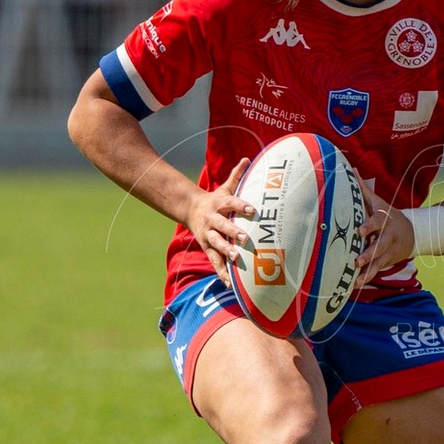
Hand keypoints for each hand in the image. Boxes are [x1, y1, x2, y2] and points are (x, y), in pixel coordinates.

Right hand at [187, 158, 252, 285]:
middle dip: (233, 232)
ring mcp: (208, 236)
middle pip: (222, 226)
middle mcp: (212, 220)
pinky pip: (214, 262)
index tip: (253, 210)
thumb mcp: (224, 188)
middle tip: (244, 239)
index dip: (241, 206)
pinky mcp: (207, 248)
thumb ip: (236, 176)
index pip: (231, 203)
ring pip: (216, 245)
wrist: (190, 210)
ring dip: (225, 252)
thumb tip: (246, 158)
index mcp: (219, 204)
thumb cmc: (214, 200)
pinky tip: (231, 284)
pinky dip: (222, 273)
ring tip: (235, 259)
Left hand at [353, 177, 412, 286]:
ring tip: (356, 278)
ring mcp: (389, 250)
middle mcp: (388, 236)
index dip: (369, 226)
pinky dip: (368, 277)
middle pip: (379, 245)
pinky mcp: (388, 260)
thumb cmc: (389, 214)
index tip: (359, 232)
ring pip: (379, 261)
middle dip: (369, 253)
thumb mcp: (379, 202)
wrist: (414, 231)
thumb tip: (350, 170)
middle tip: (357, 260)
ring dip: (368, 270)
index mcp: (384, 220)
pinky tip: (356, 284)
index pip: (377, 222)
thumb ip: (363, 189)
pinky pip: (378, 269)